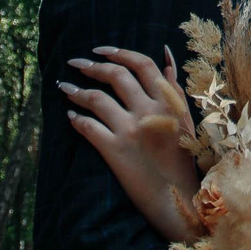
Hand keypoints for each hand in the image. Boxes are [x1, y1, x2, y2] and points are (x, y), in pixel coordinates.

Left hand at [61, 45, 203, 242]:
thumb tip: (164, 52)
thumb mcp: (185, 118)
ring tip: (65, 87)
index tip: (100, 51)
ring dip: (76, 90)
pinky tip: (71, 116)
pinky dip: (76, 118)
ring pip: (96, 98)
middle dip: (91, 66)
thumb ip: (174, 85)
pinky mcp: (114, 150)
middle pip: (115, 76)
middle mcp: (148, 110)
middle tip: (76, 64)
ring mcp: (129, 129)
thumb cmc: (182, 158)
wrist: (177, 198)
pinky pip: (88, 126)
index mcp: (167, 100)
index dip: (118, 53)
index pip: (141, 64)